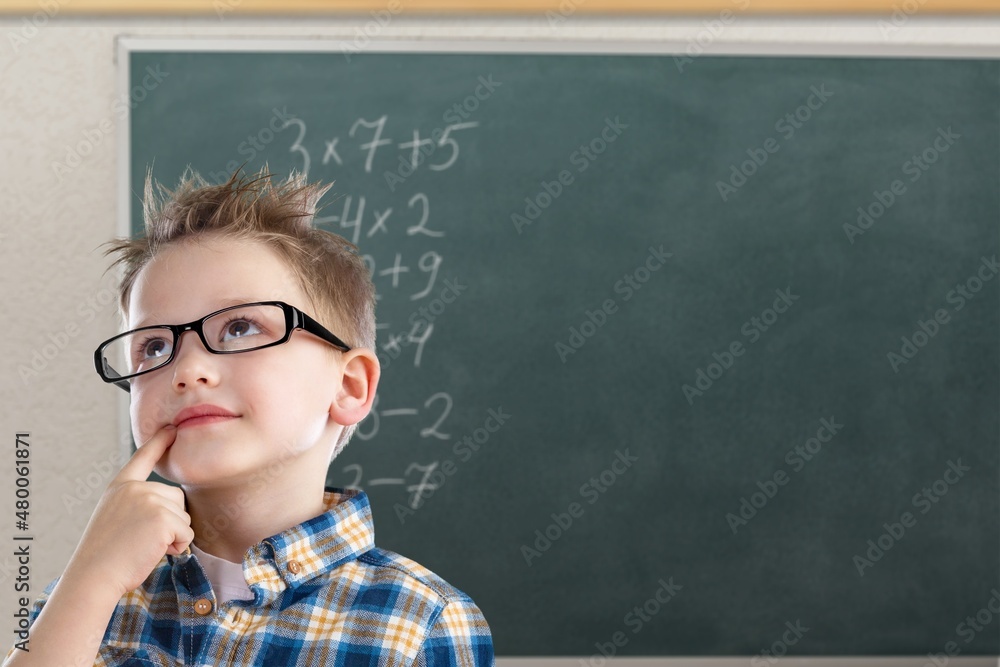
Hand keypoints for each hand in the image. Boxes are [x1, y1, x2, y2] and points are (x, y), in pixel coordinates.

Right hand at [65, 425, 192, 598]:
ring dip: (173, 536)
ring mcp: (149, 500)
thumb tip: (173, 507)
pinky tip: (154, 552)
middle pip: (177, 498)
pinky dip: (177, 547)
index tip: (172, 427)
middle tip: (143, 540)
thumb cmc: (105, 557)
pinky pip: (186, 533)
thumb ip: (139, 504)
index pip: (143, 458)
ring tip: (145, 546)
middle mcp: (135, 488)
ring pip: (183, 517)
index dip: (159, 442)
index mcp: (121, 487)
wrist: (94, 576)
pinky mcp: (162, 517)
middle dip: (170, 521)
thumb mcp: (116, 518)